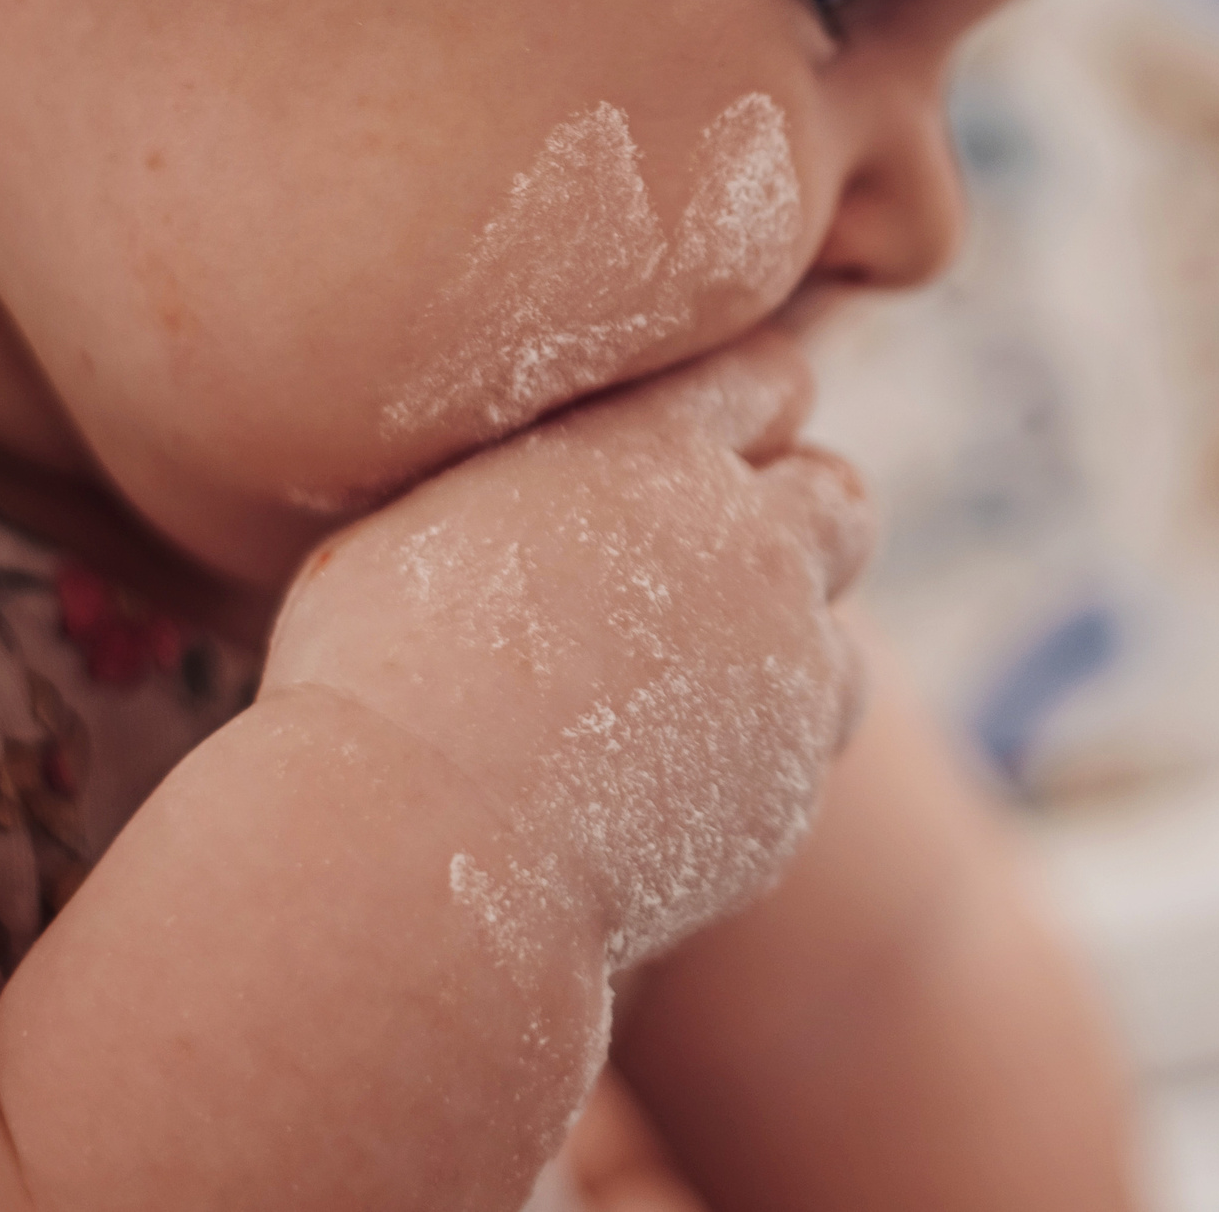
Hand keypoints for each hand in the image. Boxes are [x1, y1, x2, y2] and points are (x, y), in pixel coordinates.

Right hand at [263, 327, 874, 969]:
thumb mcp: (431, 520)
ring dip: (792, 656)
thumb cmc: (377, 673)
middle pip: (838, 496)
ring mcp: (786, 665)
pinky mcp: (792, 777)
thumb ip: (541, 485)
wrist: (423, 838)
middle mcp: (751, 542)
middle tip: (728, 568)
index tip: (712, 447)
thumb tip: (557, 481)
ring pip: (841, 640)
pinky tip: (679, 777)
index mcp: (657, 448)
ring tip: (702, 692)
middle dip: (798, 523)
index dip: (749, 411)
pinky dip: (764, 756)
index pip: (769, 380)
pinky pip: (808, 748)